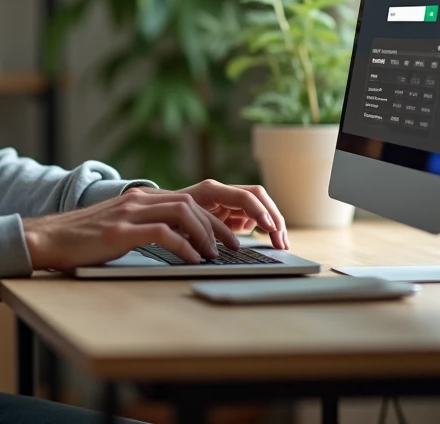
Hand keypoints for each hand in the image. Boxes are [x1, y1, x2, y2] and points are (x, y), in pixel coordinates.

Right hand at [21, 191, 239, 270]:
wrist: (48, 238)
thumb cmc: (84, 239)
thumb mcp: (120, 226)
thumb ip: (146, 226)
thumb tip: (178, 241)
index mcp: (141, 198)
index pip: (189, 199)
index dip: (214, 216)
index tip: (229, 236)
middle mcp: (138, 200)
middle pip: (192, 203)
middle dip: (218, 225)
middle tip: (233, 247)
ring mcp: (129, 213)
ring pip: (182, 212)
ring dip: (205, 234)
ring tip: (214, 254)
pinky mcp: (120, 231)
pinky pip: (162, 233)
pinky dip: (183, 246)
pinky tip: (192, 260)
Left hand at [172, 180, 288, 249]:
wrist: (158, 212)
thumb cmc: (166, 218)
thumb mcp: (179, 226)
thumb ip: (198, 233)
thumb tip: (218, 248)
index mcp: (211, 191)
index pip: (244, 196)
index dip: (260, 212)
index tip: (270, 229)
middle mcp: (222, 192)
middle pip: (258, 198)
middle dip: (274, 218)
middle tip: (281, 242)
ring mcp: (228, 200)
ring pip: (259, 206)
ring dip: (273, 223)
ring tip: (280, 244)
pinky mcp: (231, 210)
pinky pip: (253, 215)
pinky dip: (264, 226)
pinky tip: (269, 240)